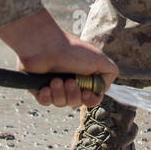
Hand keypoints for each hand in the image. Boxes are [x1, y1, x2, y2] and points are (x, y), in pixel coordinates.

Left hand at [0, 9, 117, 108]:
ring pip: (61, 104)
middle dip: (73, 95)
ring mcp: (55, 86)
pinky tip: (46, 86)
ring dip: (60, 94)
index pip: (92, 99)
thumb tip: (104, 88)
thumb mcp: (100, 59)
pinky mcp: (40, 88)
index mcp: (85, 77)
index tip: (86, 92)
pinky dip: (47, 96)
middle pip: (76, 103)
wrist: (45, 45)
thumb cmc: (72, 51)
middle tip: (69, 81)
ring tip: (55, 80)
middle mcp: (71, 82)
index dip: (90, 100)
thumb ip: (110, 73)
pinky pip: (45, 102)